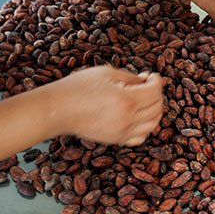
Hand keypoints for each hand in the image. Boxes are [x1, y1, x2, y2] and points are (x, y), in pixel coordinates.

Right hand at [42, 66, 163, 145]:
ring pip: (153, 123)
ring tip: (143, 99)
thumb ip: (130, 78)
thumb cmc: (78, 88)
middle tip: (146, 85)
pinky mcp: (116, 139)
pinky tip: (136, 116)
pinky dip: (145, 126)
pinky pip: (141, 136)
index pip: (155, 91)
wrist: (58, 110)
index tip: (150, 76)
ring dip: (153, 109)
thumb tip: (146, 81)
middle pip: (157, 107)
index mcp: (126, 100)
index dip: (157, 80)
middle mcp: (127, 119)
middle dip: (156, 93)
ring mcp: (122, 132)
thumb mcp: (107, 73)